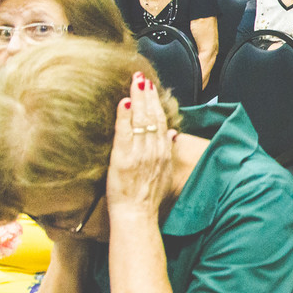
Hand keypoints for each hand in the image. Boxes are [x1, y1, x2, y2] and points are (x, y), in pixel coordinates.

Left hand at [107, 71, 176, 219]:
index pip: (161, 121)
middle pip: (153, 116)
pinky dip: (124, 116)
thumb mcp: (163, 172)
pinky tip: (123, 102)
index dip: (156, 103)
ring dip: (138, 99)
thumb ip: (166, 151)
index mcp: (163, 152)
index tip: (151, 88)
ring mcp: (140, 154)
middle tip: (141, 77)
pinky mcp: (124, 159)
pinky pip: (125, 132)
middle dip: (147, 95)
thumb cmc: (147, 198)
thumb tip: (170, 134)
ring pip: (142, 120)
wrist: (137, 215)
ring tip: (134, 82)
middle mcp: (154, 150)